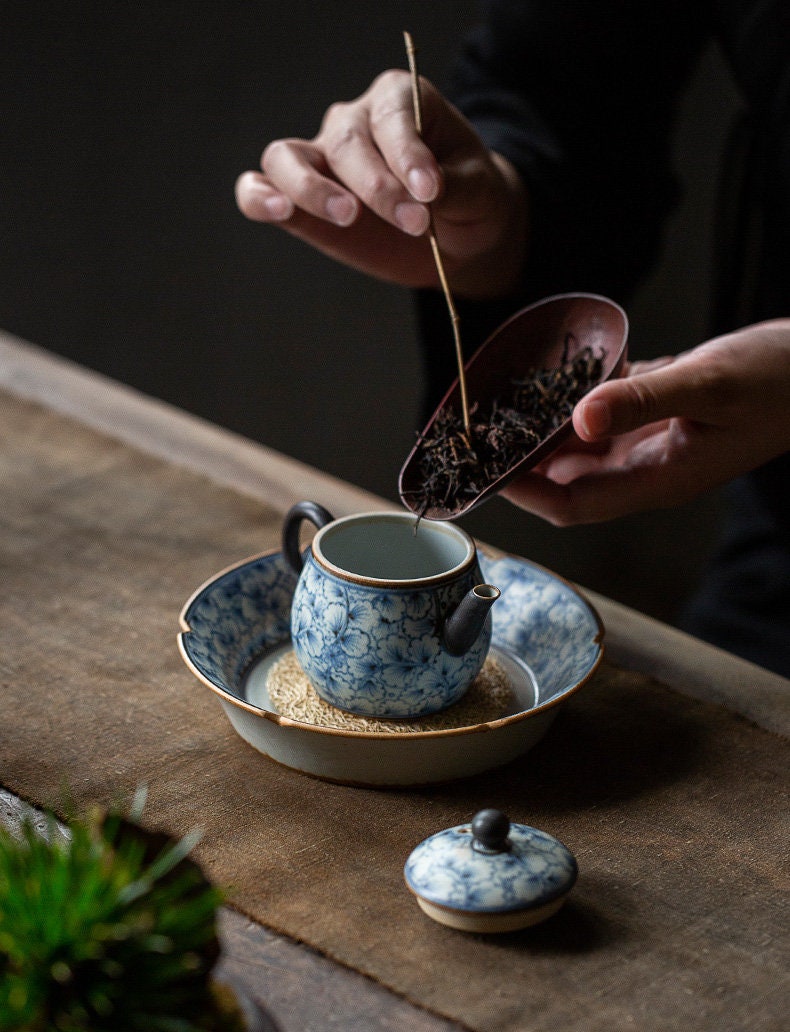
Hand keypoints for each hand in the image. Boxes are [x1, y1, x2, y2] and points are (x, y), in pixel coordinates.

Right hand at [235, 70, 526, 297]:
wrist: (456, 236)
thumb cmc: (470, 200)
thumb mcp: (480, 191)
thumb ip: (455, 186)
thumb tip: (424, 190)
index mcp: (399, 100)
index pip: (391, 116)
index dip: (406, 154)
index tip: (430, 191)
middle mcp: (353, 121)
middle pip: (345, 141)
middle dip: (378, 187)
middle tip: (415, 223)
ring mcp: (321, 158)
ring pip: (288, 157)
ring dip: (312, 188)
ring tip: (346, 217)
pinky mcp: (301, 200)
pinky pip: (260, 187)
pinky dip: (259, 197)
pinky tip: (277, 212)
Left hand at [501, 320, 789, 523]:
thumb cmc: (779, 380)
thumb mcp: (708, 385)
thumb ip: (642, 402)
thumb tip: (578, 420)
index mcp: (659, 479)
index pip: (573, 504)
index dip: (526, 491)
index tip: (486, 467)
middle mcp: (648, 469)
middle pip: (567, 481)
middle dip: (523, 462)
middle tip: (480, 430)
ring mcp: (652, 444)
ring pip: (581, 449)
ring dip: (543, 432)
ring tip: (501, 406)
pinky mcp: (657, 416)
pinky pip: (602, 417)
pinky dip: (575, 403)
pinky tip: (551, 381)